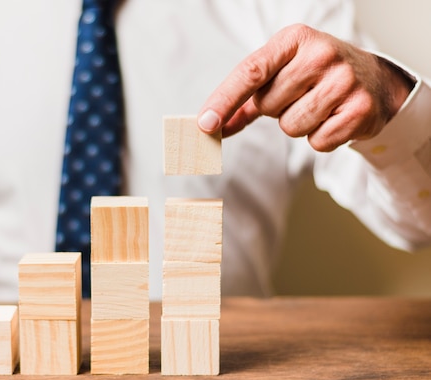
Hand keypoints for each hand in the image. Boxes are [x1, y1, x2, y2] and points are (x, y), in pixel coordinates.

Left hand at [197, 24, 413, 151]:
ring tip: (317, 106)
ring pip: (291, 126)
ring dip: (297, 124)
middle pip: (268, 105)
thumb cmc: (313, 76)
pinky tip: (333, 118)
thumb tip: (209, 127)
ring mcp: (345, 80)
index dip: (224, 100)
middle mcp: (321, 54)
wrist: (373, 80)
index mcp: (294, 39)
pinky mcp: (361, 109)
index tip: (204, 124)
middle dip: (275, 109)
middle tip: (298, 95)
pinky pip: (317, 142)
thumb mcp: (278, 75)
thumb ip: (242, 101)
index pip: (250, 72)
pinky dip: (320, 138)